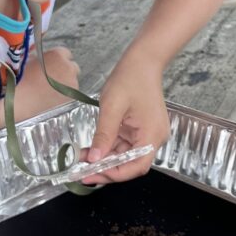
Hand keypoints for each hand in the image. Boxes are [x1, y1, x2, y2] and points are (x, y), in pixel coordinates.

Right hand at [4, 47, 78, 123]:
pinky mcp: (72, 96)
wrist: (21, 100)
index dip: (58, 60)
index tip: (53, 66)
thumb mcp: (29, 61)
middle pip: (72, 66)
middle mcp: (68, 66)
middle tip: (53, 78)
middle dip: (65, 71)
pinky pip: (71, 93)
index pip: (65, 53)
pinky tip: (53, 97)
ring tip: (51, 89)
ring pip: (72, 80)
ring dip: (66, 83)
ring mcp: (72, 82)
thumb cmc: (21, 79)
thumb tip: (42, 59)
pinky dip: (65, 94)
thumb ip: (40, 57)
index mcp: (58, 54)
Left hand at [81, 52, 170, 183]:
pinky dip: (108, 147)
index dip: (114, 174)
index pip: (136, 166)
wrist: (142, 61)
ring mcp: (148, 133)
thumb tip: (94, 159)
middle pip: (131, 163)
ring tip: (81, 159)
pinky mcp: (141, 129)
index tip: (91, 175)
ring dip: (105, 158)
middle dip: (106, 168)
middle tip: (82, 172)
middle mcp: (154, 138)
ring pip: (125, 155)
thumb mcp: (112, 107)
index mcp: (152, 134)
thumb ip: (103, 135)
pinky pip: (125, 144)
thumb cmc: (130, 79)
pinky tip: (91, 148)